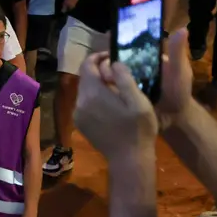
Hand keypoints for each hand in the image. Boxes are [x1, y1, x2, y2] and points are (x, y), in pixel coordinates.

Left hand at [78, 37, 177, 161]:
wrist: (129, 159)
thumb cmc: (138, 129)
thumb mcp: (138, 101)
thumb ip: (124, 78)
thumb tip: (113, 63)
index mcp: (93, 93)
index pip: (87, 65)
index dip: (99, 57)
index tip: (112, 56)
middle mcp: (80, 101)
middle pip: (85, 77)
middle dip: (99, 71)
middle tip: (118, 74)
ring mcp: (78, 114)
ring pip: (85, 91)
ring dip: (97, 86)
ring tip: (116, 89)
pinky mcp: (80, 124)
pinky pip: (84, 104)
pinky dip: (94, 99)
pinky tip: (109, 105)